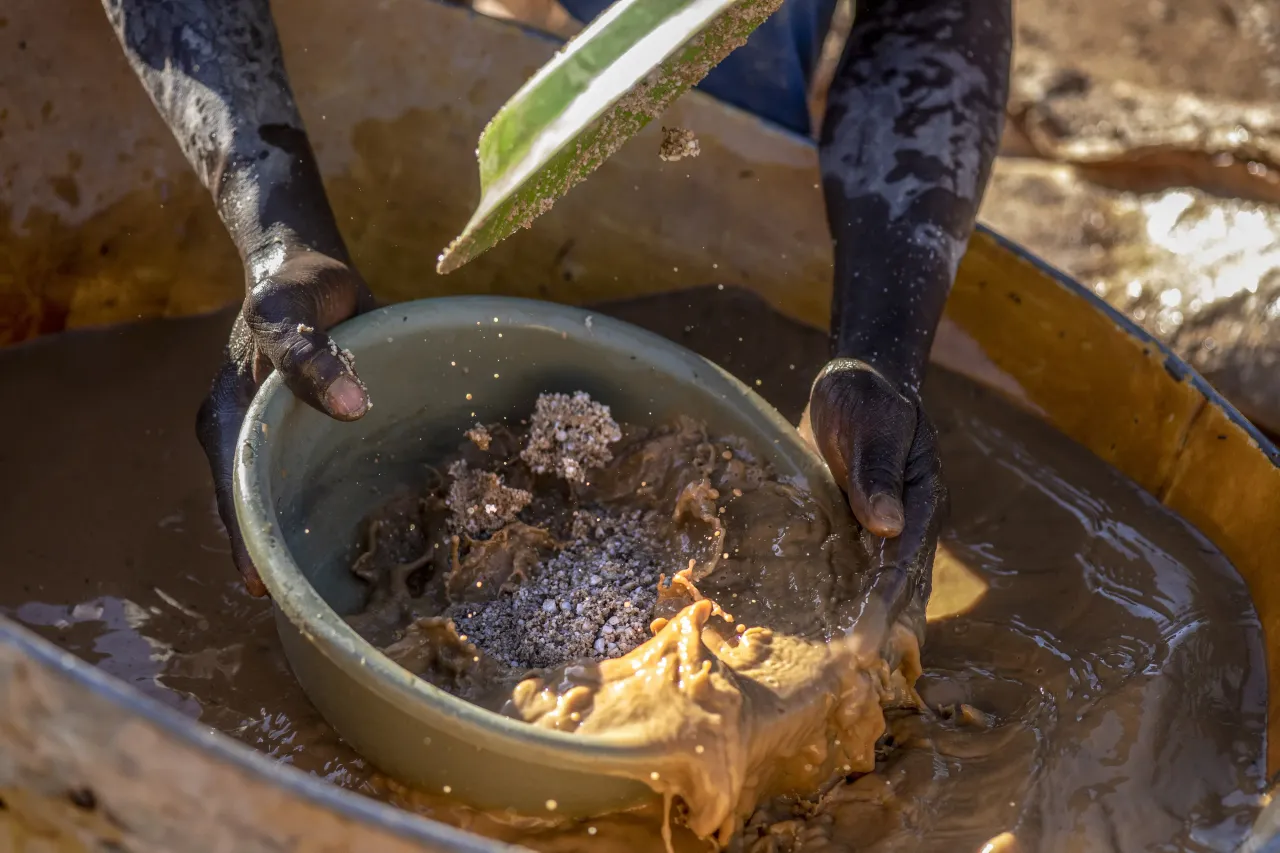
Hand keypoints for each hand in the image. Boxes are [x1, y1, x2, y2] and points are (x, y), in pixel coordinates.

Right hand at [196, 248, 375, 595]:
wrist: (297, 266)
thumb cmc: (296, 284)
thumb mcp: (296, 309)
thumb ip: (313, 355)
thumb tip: (347, 406)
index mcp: (228, 412)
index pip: (234, 491)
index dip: (248, 540)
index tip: (264, 586)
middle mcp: (237, 431)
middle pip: (250, 504)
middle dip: (272, 549)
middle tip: (307, 601)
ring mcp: (261, 434)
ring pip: (272, 494)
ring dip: (293, 531)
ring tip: (326, 583)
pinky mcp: (289, 431)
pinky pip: (295, 475)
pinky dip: (311, 503)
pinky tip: (342, 533)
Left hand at [805, 358, 946, 633]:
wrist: (853, 381)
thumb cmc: (866, 398)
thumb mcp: (874, 427)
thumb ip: (877, 473)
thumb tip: (887, 527)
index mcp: (922, 501)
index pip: (907, 561)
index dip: (889, 600)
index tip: (869, 635)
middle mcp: (905, 522)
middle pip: (897, 584)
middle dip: (877, 622)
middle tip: (849, 668)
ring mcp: (878, 527)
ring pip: (871, 582)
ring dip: (854, 614)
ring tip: (829, 659)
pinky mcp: (851, 526)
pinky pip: (846, 567)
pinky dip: (833, 592)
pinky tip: (808, 620)